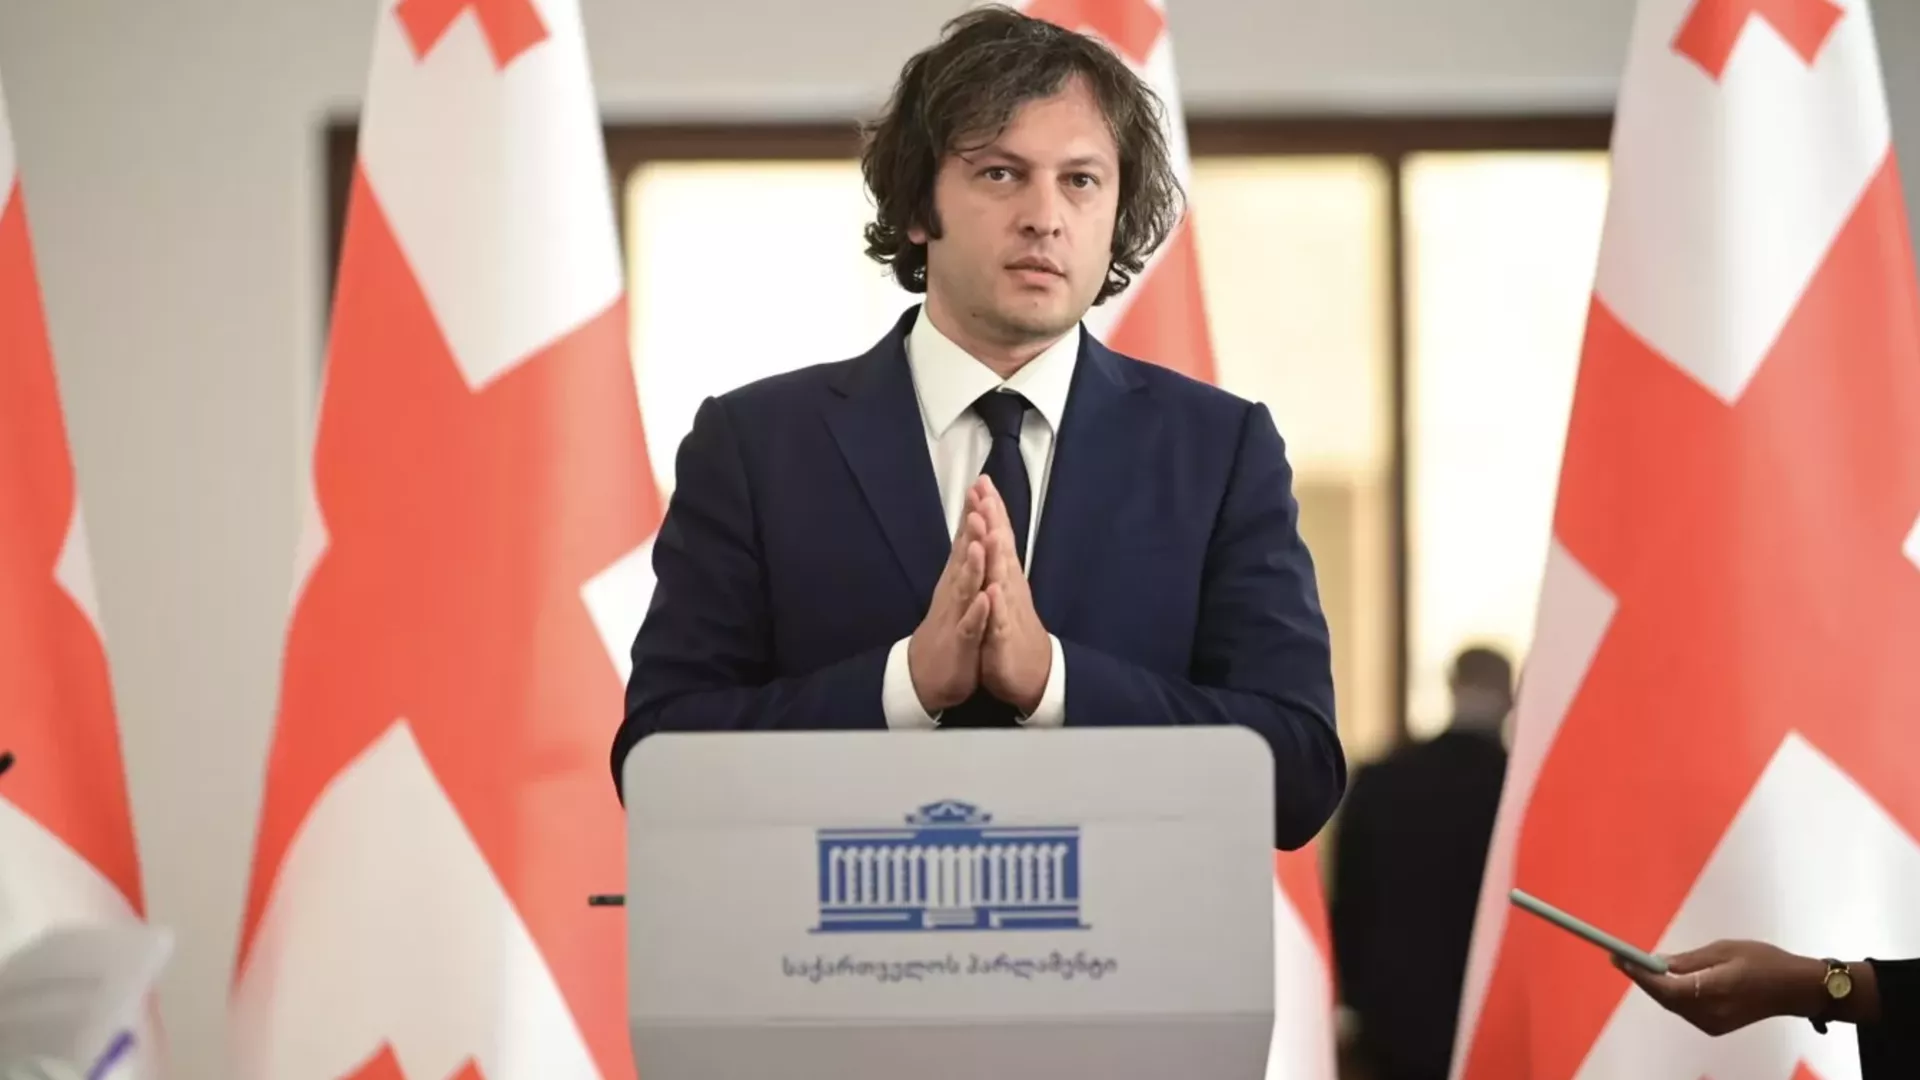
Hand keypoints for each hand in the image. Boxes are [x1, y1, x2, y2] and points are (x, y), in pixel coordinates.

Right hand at [908, 506, 991, 712]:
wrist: (924, 679)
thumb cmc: (945, 633)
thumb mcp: (955, 595)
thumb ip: (962, 565)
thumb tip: (969, 535)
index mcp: (956, 581)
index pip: (966, 541)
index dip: (974, 513)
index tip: (981, 484)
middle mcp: (954, 593)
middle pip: (964, 555)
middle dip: (972, 527)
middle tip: (978, 496)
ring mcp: (956, 616)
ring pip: (965, 587)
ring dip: (973, 564)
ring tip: (981, 541)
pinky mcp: (960, 642)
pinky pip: (970, 626)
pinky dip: (977, 611)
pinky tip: (984, 597)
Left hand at [970, 476, 1050, 714]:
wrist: (1032, 674)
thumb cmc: (1013, 632)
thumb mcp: (1003, 594)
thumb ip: (999, 564)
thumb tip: (994, 534)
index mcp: (1005, 577)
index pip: (998, 537)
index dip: (991, 510)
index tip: (982, 481)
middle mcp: (1009, 588)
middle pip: (1002, 548)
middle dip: (993, 518)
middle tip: (984, 488)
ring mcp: (1007, 611)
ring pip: (1001, 578)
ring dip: (995, 553)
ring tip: (988, 526)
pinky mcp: (1003, 638)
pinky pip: (998, 620)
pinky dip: (995, 605)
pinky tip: (993, 590)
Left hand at [1615, 940, 1830, 1035]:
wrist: (1796, 989)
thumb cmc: (1764, 962)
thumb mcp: (1724, 950)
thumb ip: (1689, 960)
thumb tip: (1659, 962)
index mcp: (1714, 991)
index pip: (1665, 987)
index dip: (1639, 973)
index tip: (1619, 958)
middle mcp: (1711, 1013)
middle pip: (1665, 998)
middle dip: (1642, 978)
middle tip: (1621, 959)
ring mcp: (1713, 1024)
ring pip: (1673, 1005)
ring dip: (1656, 987)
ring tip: (1638, 966)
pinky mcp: (1716, 1027)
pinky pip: (1685, 1010)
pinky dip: (1672, 995)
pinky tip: (1665, 981)